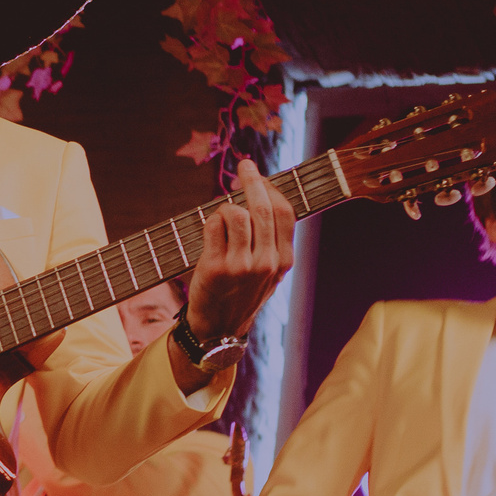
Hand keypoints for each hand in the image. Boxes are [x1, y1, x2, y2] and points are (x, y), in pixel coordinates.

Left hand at [177, 159, 295, 387]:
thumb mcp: (267, 272)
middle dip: (253, 180)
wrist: (218, 330)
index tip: (261, 176)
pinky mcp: (218, 268)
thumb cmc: (240, 294)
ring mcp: (242, 265)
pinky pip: (214, 225)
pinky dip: (210, 220)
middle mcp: (267, 262)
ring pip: (236, 213)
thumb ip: (271, 240)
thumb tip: (264, 197)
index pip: (285, 212)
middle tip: (245, 165)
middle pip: (263, 207)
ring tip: (222, 215)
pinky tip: (211, 230)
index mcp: (283, 260)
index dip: (272, 189)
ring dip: (226, 206)